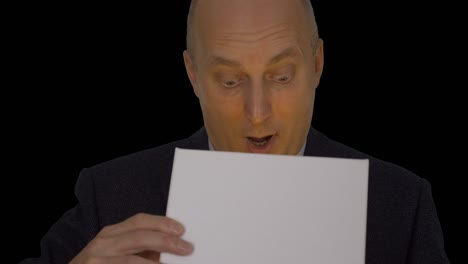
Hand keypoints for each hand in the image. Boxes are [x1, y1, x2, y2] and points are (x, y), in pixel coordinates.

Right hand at [69, 213, 192, 262]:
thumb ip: (140, 249)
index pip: (139, 221)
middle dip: (165, 241)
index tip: (181, 229)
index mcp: (111, 233)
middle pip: (139, 236)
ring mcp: (97, 260)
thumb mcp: (117, 253)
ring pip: (132, 260)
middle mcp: (103, 244)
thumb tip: (172, 249)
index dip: (161, 223)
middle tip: (186, 248)